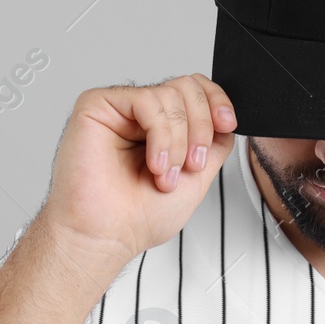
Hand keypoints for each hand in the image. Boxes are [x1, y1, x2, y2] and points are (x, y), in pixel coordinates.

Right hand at [36, 73, 237, 259]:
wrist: (107, 236)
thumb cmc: (138, 217)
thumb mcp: (197, 177)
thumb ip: (215, 145)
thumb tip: (226, 121)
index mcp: (163, 128)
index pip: (196, 91)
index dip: (217, 102)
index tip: (227, 124)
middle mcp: (142, 116)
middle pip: (188, 87)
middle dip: (201, 127)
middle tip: (193, 163)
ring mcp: (120, 109)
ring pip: (170, 95)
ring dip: (178, 141)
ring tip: (165, 174)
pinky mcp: (97, 106)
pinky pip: (146, 100)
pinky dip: (160, 135)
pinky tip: (154, 163)